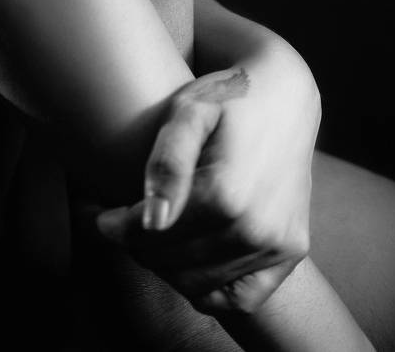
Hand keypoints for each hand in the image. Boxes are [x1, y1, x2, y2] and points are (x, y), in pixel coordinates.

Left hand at [96, 43, 320, 314]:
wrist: (285, 96)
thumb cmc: (227, 98)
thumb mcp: (189, 111)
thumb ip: (167, 162)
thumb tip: (153, 221)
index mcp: (228, 193)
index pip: (155, 235)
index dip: (120, 229)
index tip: (103, 218)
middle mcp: (258, 228)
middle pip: (175, 262)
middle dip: (139, 246)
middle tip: (124, 225)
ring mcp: (278, 244)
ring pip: (201, 285)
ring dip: (168, 266)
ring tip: (153, 236)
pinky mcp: (292, 251)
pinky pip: (242, 299)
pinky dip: (210, 290)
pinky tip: (190, 260)